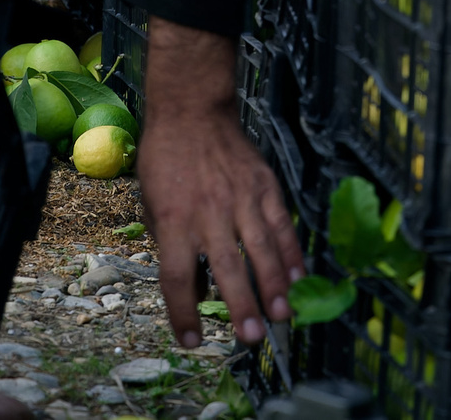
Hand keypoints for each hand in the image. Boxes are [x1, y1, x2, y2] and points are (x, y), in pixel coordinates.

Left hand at [141, 19, 302, 349]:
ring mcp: (241, 198)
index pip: (177, 276)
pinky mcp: (264, 186)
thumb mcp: (152, 204)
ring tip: (283, 315)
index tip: (191, 340)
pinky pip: (281, 224)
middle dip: (241, 305)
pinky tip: (299, 277)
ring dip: (274, 285)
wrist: (191, 111)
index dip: (183, 312)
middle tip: (252, 337)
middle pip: (227, 267)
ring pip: (261, 248)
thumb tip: (194, 285)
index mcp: (174, 220)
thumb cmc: (165, 161)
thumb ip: (171, 245)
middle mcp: (208, 212)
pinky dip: (291, 252)